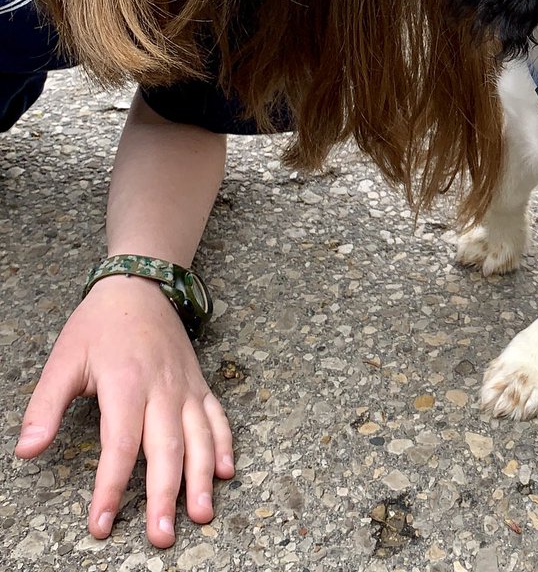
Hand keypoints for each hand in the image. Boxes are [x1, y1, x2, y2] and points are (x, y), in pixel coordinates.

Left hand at [15, 275, 233, 547]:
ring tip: (201, 514)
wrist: (140, 286)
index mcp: (126, 384)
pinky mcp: (199, 383)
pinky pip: (217, 416)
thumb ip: (44, 406)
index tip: (102, 524)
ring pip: (200, 436)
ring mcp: (185, 386)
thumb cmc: (98, 325)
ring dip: (202, 477)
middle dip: (166, 495)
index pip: (120, 446)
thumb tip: (27, 451)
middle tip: (162, 536)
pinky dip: (224, 444)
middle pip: (167, 448)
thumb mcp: (64, 359)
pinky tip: (226, 472)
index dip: (111, 488)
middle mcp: (162, 388)